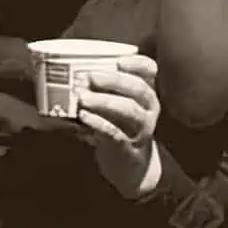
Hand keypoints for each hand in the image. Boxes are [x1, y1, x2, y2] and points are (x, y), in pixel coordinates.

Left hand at [77, 54, 161, 198]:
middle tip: (90, 76)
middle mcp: (149, 108)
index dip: (137, 63)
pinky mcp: (128, 147)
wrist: (130, 166)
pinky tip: (84, 117)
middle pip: (139, 88)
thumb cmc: (121, 127)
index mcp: (147, 92)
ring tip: (83, 97)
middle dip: (114, 80)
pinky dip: (98, 122)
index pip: (150, 71)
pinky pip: (115, 132)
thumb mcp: (119, 106)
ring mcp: (141, 129)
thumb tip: (77, 73)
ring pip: (129, 109)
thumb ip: (106, 89)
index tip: (118, 61)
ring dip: (104, 101)